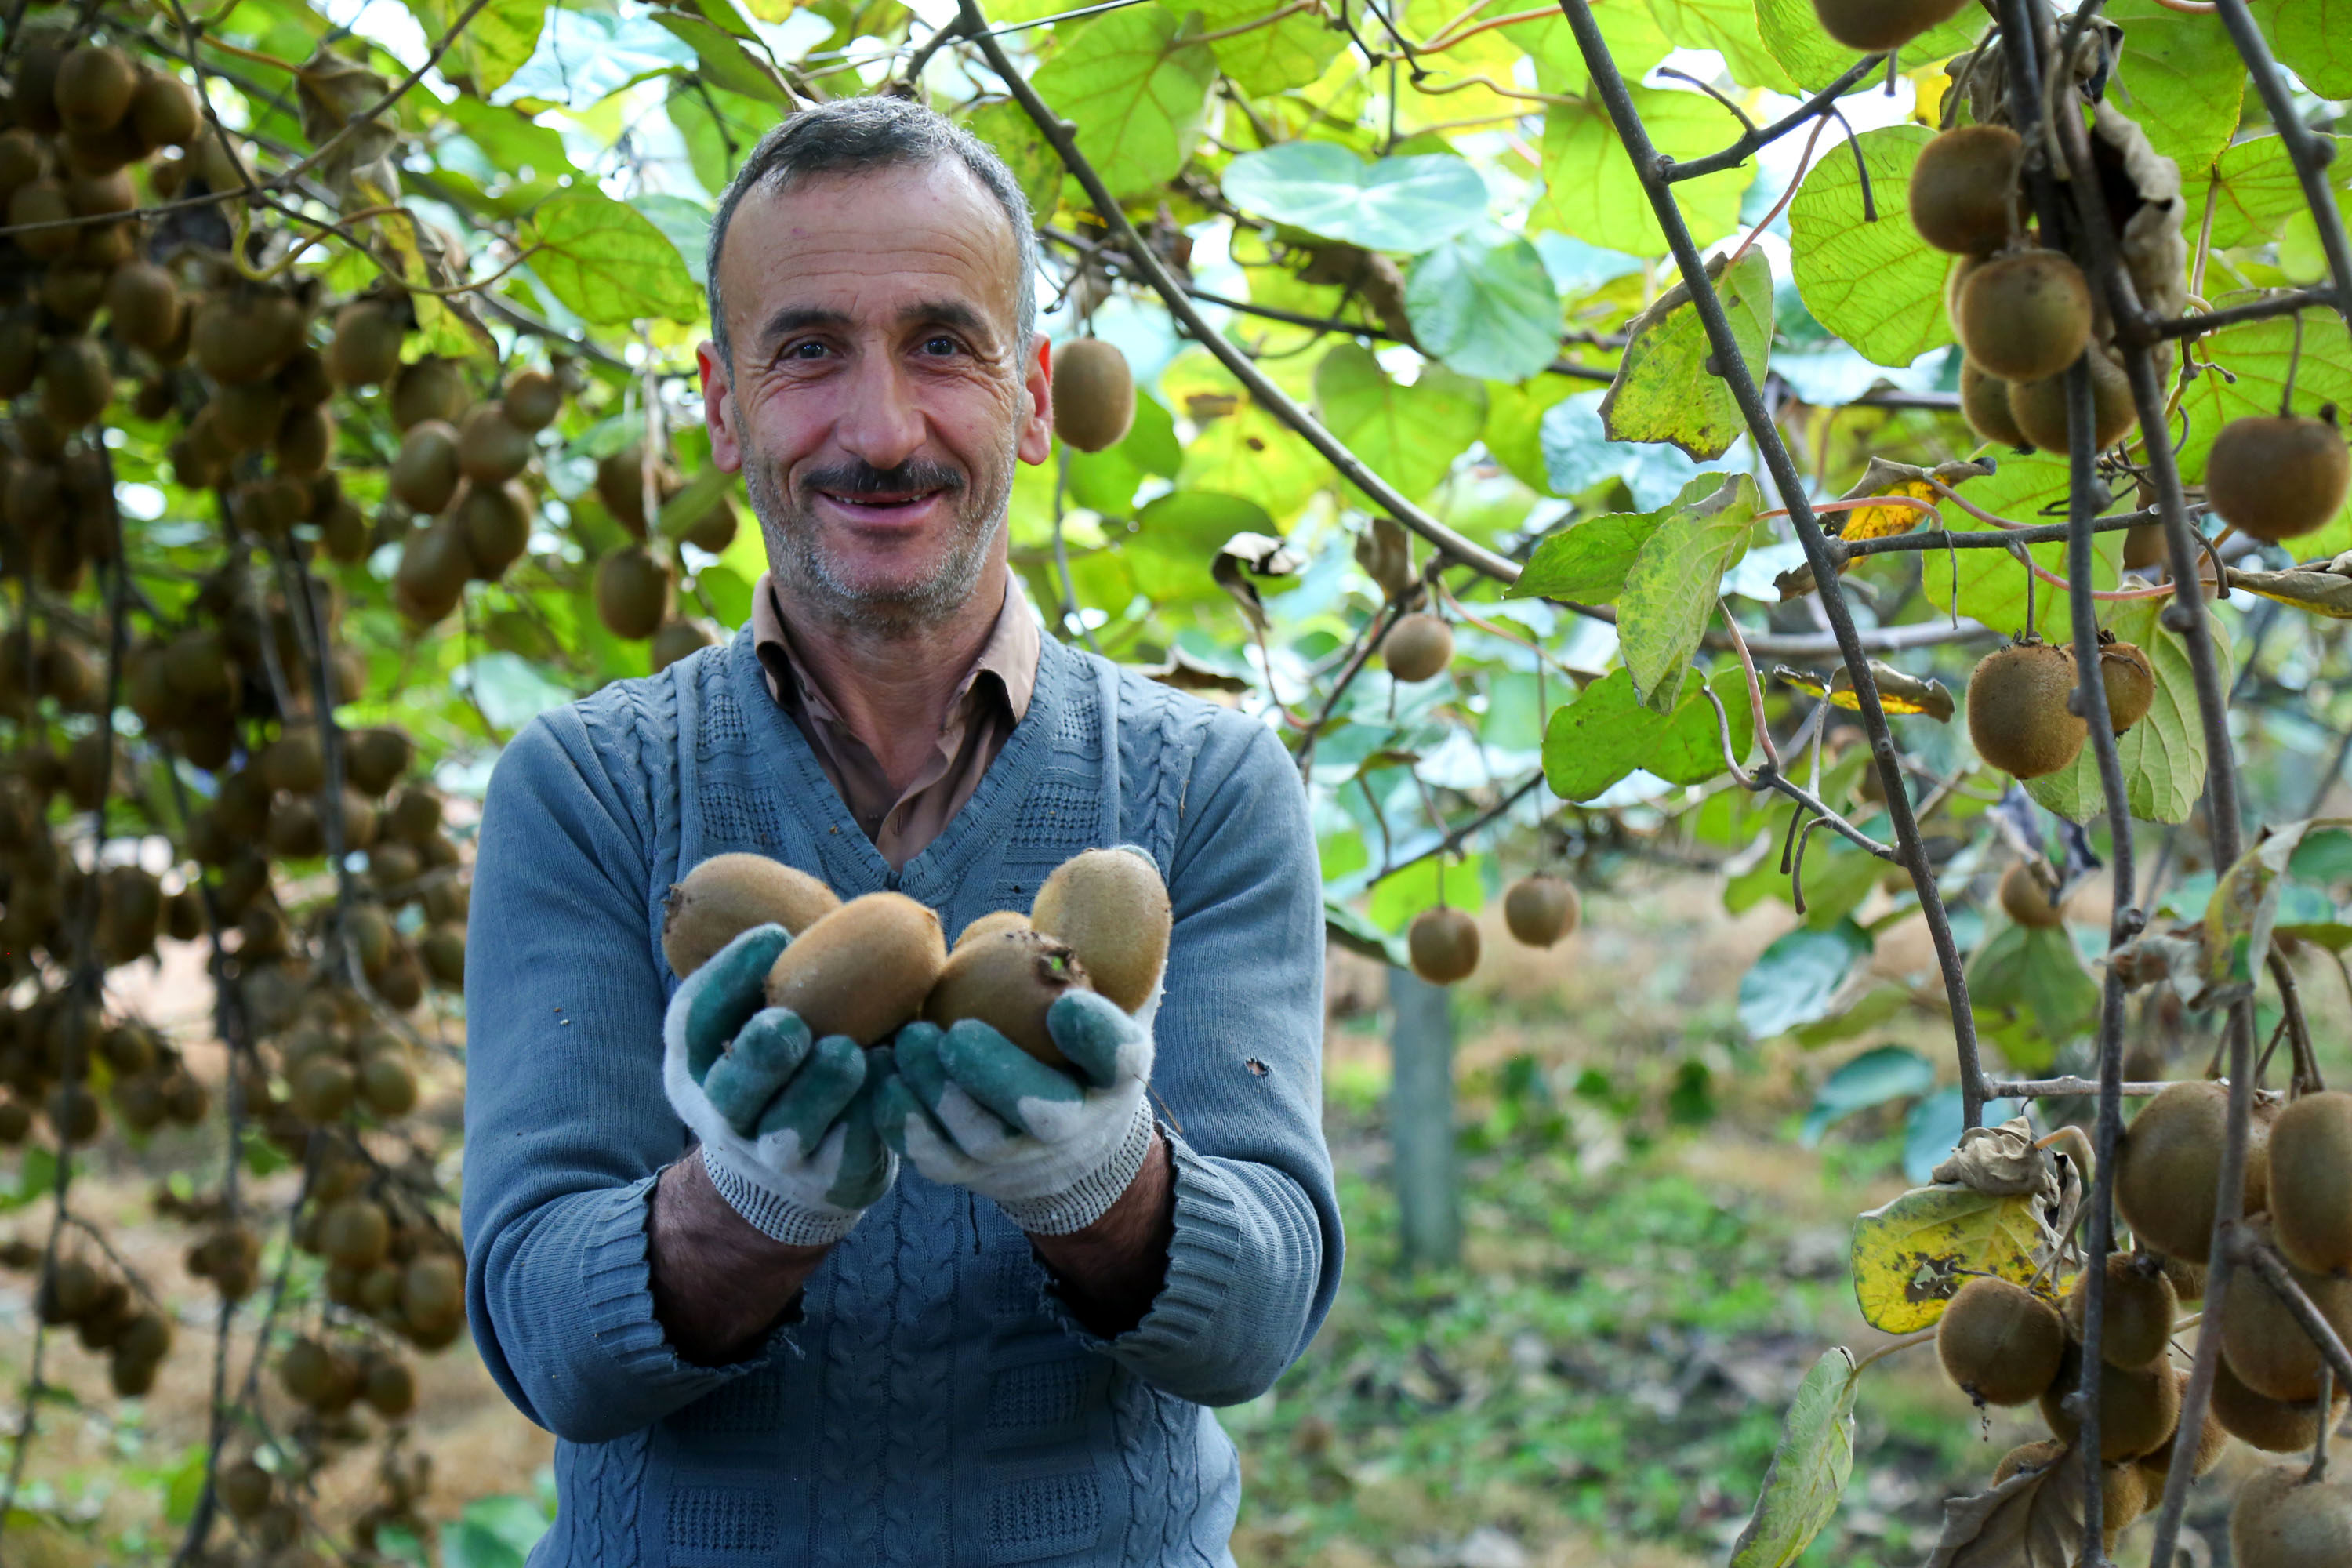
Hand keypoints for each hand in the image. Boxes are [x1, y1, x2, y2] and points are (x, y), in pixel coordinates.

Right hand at [662, 924, 895, 1244]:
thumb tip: (839, 899)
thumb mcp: (767, 1017)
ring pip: (786, 1131)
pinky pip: (844, 1155)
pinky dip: (868, 1122)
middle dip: (760, 1055)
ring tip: (851, 1055)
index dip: (726, 979)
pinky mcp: (823, 1183)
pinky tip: (891, 1086)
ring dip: (818, 1091)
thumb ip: (788, 975)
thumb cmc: (791, 1061)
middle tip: (792, 1022)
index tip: (773, 936)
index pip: (694, 1020)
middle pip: (731, 1089)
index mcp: (697, 1060)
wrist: (799, 1169)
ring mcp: (769, 1156)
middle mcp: (721, 1112)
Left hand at [876, 990, 1155, 1235]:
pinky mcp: (972, 1175)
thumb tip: (1106, 883)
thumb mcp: (1110, 1006)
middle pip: (1043, 1113)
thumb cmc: (1080, 1052)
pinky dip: (905, 1126)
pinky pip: (935, 1161)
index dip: (1097, 1038)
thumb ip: (1103, 964)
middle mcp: (1076, 1126)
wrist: (1071, 1144)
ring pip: (979, 1139)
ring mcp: (1021, 1159)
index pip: (1120, 1058)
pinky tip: (883, 1082)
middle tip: (955, 1033)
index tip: (1067, 1006)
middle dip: (995, 1075)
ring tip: (907, 1042)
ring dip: (938, 1095)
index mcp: (1117, 1074)